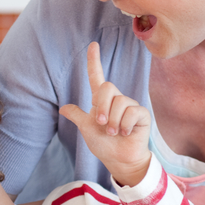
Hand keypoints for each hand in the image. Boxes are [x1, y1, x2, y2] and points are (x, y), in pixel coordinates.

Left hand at [60, 42, 151, 186]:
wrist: (119, 160)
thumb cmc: (104, 145)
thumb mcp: (86, 129)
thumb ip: (78, 116)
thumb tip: (63, 108)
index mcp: (102, 101)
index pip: (96, 77)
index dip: (94, 61)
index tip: (93, 44)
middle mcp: (116, 100)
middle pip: (108, 87)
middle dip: (102, 107)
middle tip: (102, 124)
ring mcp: (130, 106)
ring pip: (119, 102)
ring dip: (113, 121)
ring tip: (114, 132)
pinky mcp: (141, 114)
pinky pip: (131, 112)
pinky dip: (124, 125)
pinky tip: (126, 133)